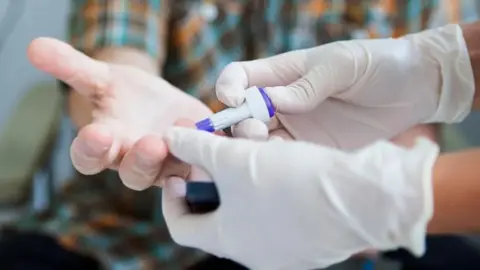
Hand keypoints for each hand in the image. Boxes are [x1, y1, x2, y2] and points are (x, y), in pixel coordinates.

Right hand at [27, 38, 211, 189]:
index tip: (97, 134)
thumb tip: (35, 46)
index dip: (90, 150)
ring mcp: (166, 164)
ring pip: (170, 172)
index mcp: (106, 144)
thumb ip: (71, 66)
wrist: (157, 102)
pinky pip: (202, 164)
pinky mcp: (194, 159)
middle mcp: (134, 161)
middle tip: (150, 144)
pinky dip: (208, 153)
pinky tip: (217, 138)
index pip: (89, 157)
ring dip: (178, 156)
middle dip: (140, 160)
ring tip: (185, 130)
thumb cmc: (124, 95)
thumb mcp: (101, 77)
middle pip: (133, 174)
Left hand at [162, 128, 439, 268]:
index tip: (177, 173)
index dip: (172, 198)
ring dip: (245, 185)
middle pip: (219, 217)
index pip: (182, 227)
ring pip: (252, 214)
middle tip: (217, 158)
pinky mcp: (314, 241)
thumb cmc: (292, 180)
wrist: (363, 196)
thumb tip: (169, 136)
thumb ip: (197, 148)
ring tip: (254, 156)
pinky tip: (286, 169)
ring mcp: (287, 251)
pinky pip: (282, 216)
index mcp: (229, 242)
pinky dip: (273, 193)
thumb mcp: (236, 158)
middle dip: (214, 184)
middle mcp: (256, 254)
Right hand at [216, 24, 473, 148]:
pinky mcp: (314, 150)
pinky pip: (285, 160)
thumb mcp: (342, 65)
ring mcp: (297, 127)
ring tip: (270, 147)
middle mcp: (283, 101)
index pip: (241, 77)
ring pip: (258, 141)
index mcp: (284, 73)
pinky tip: (286, 166)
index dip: (229, 87)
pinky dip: (277, 165)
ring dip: (254, 147)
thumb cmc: (379, 65)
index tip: (232, 99)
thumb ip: (307, 84)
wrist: (416, 89)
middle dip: (238, 125)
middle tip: (256, 131)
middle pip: (242, 115)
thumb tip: (272, 100)